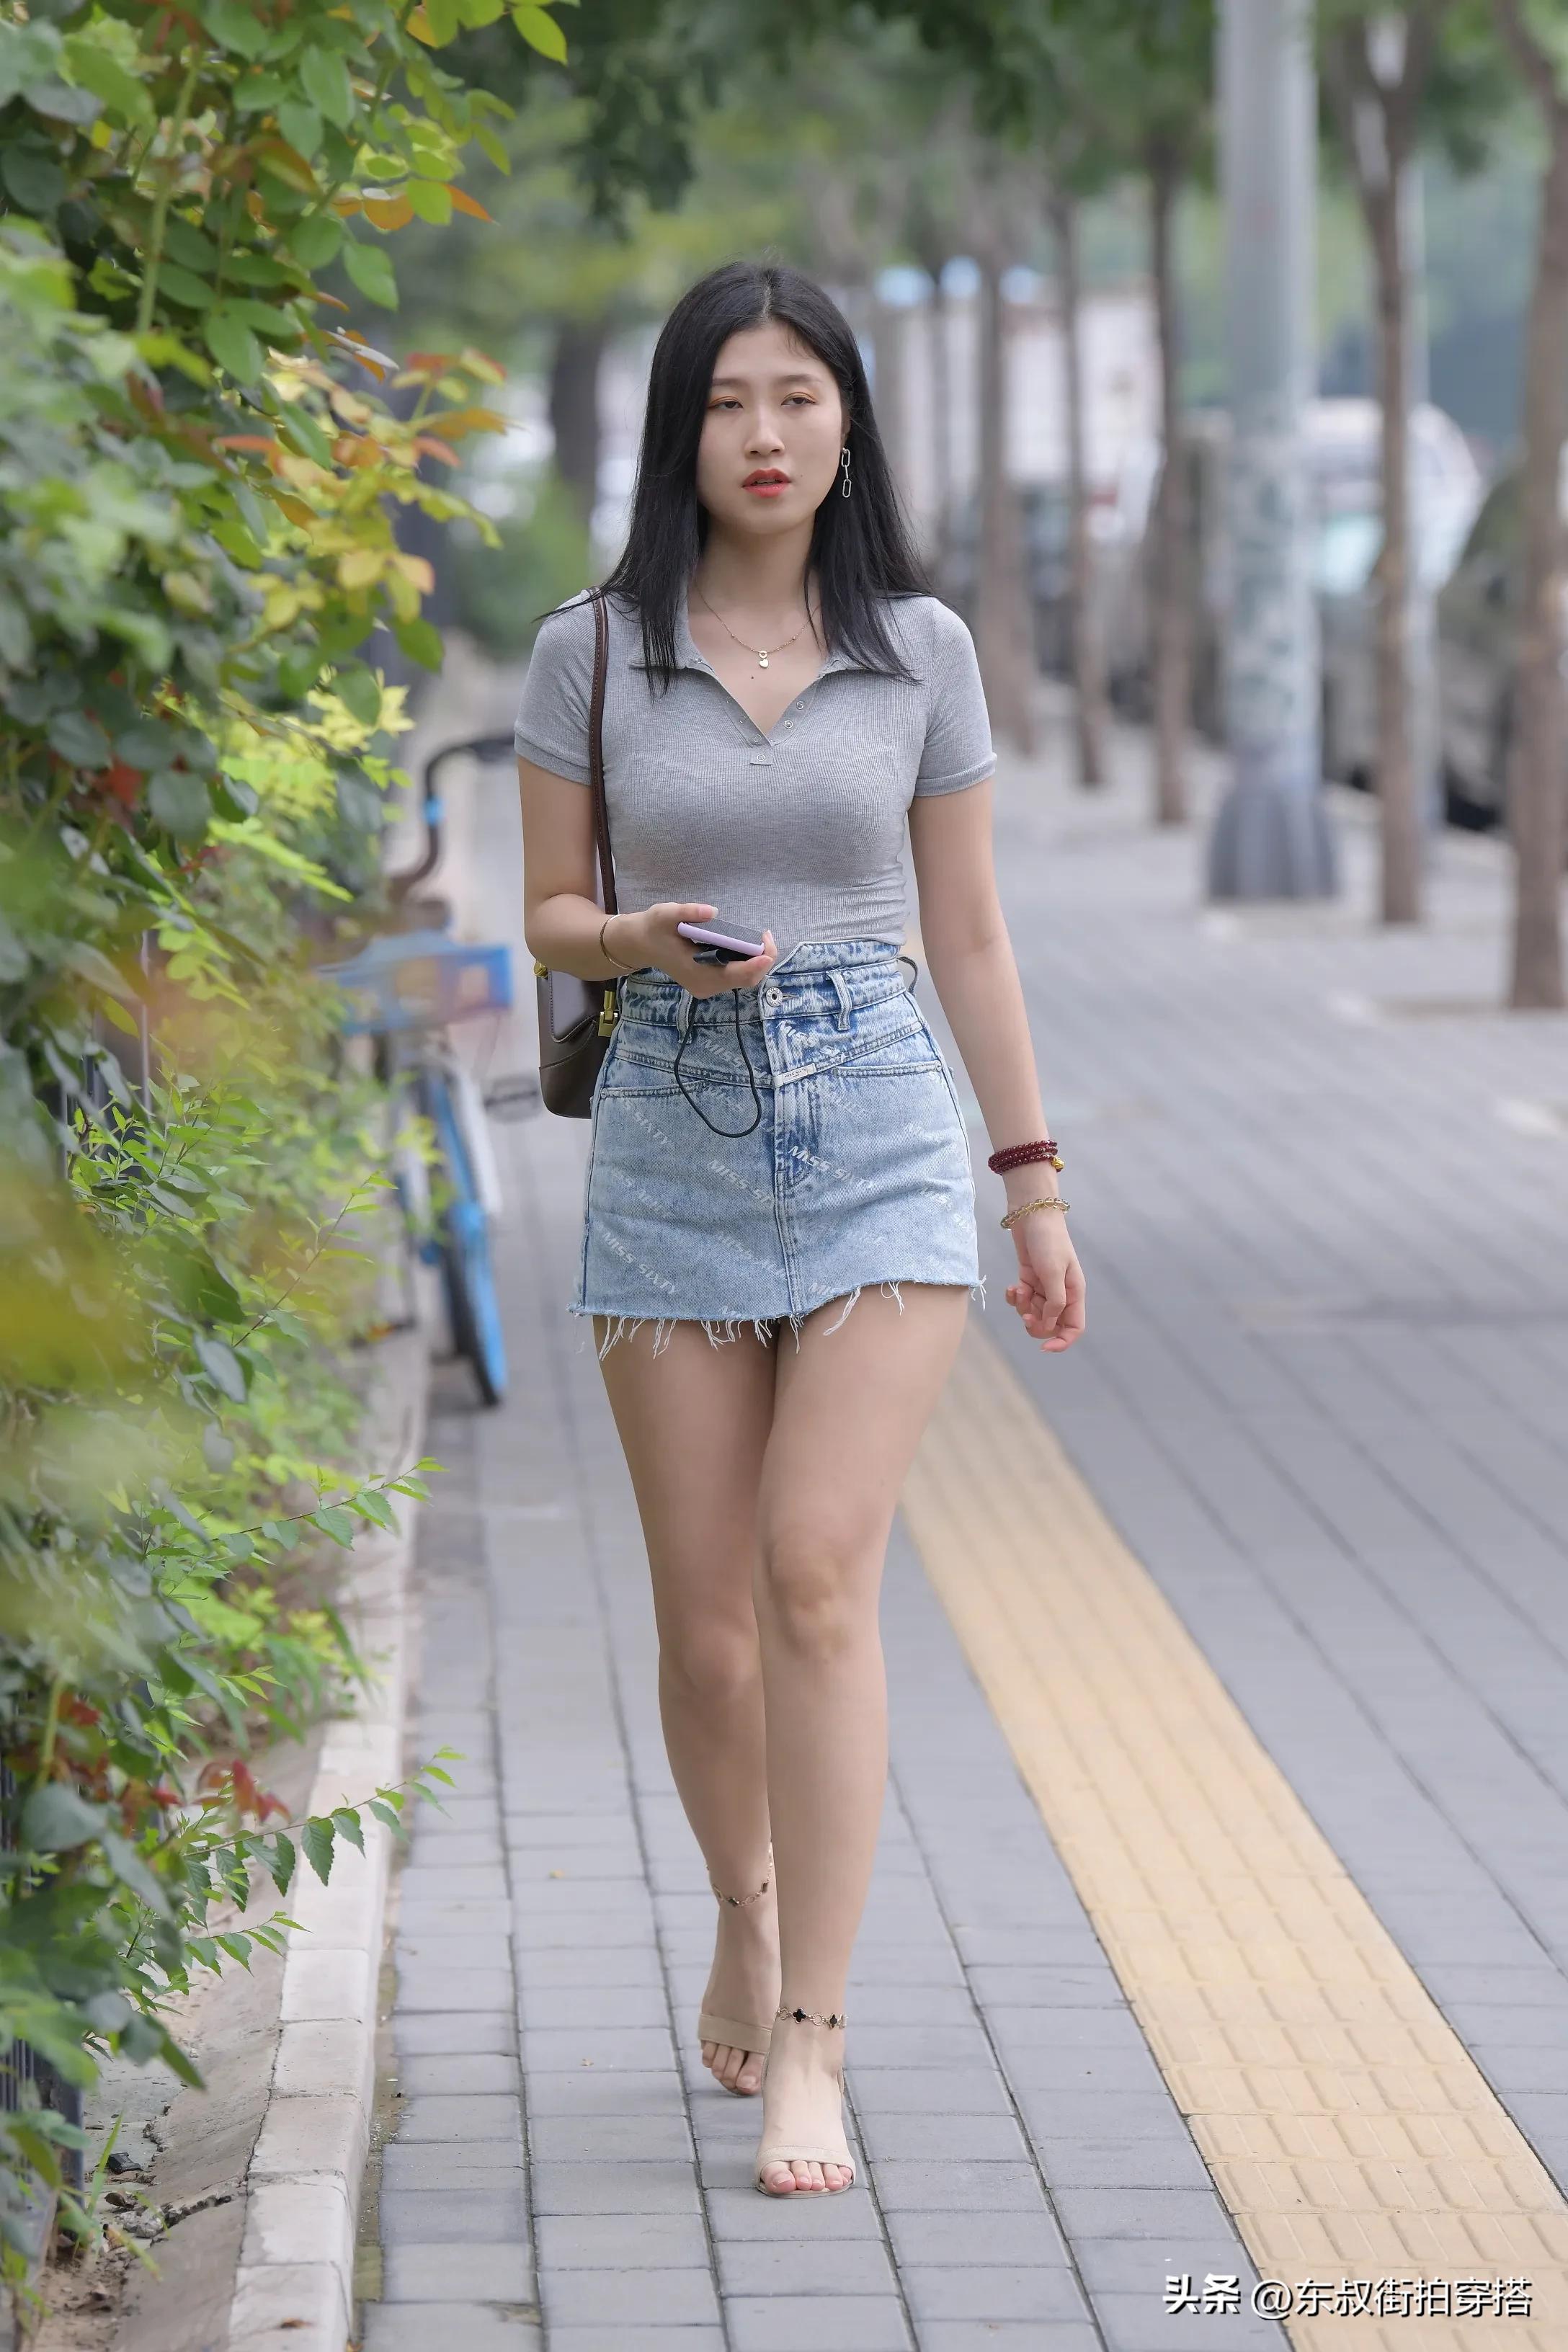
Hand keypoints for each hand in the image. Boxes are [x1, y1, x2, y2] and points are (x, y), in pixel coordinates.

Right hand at [609, 903, 777, 998]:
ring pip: (744, 979)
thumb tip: (711, 912)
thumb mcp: (665, 914)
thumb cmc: (654, 929)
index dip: (754, 964)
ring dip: (757, 961)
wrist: (642, 943)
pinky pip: (737, 976)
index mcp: (696, 973)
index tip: (766, 949)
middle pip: (745, 980)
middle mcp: (705, 985)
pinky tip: (751, 945)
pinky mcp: (711, 982)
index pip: (733, 975)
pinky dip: (749, 962)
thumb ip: (687, 912)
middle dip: (762, 960)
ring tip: (762, 938)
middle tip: (767, 935)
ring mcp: (709, 986)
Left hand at [1003, 1208, 1085, 1351]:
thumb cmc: (1047, 1240)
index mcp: (1075, 1292)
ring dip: (1023, 1307)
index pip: (1075, 1328)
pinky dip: (1015, 1298)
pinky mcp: (1029, 1279)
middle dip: (1036, 1324)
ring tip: (1019, 1289)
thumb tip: (1050, 1325)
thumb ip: (1054, 1302)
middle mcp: (1062, 1292)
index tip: (1044, 1347)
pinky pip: (1022, 1301)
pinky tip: (1012, 1286)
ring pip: (1034, 1313)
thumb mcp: (1053, 1272)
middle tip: (1024, 1315)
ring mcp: (1045, 1286)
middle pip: (1051, 1325)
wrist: (1031, 1213)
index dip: (1062, 1341)